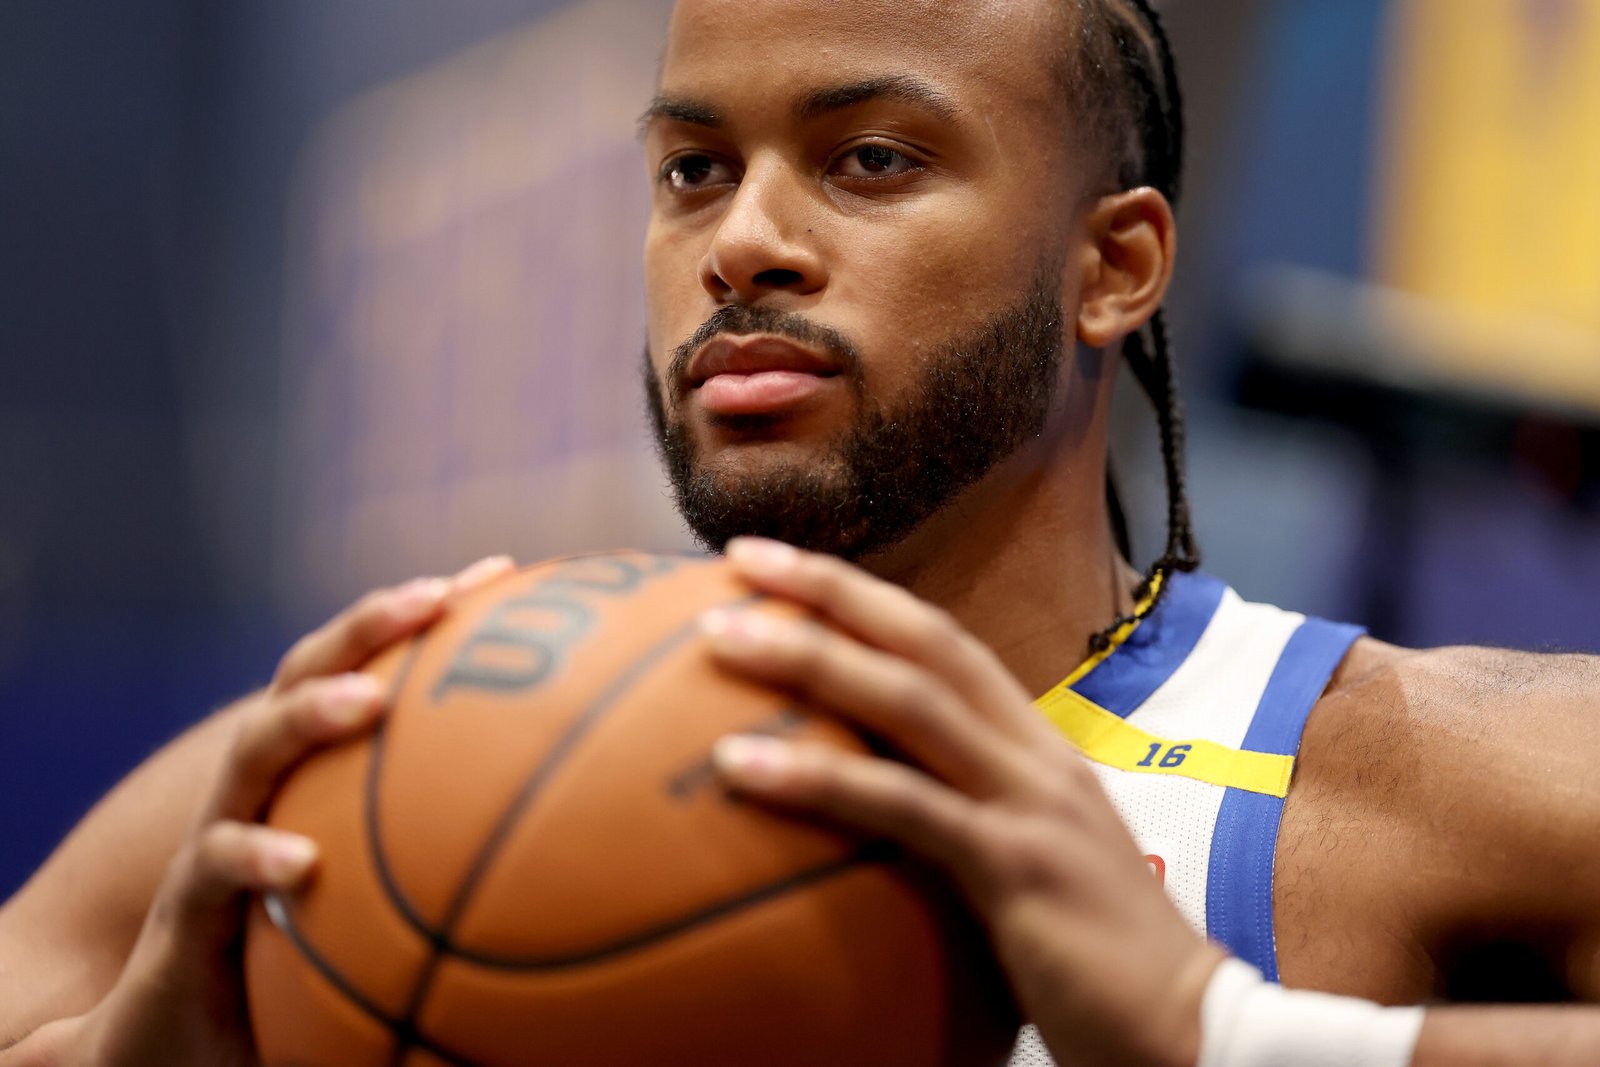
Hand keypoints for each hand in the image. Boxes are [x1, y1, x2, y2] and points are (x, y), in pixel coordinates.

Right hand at [28, 557, 513, 1066]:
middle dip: (368, 625)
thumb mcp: (386, 895)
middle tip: (435, 596)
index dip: (423, 617)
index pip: (368, 667)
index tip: (500, 572)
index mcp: (314, 771)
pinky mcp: (186, 910)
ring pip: (253, 752)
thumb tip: (577, 844)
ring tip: (368, 700)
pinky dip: (252, 856)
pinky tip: (299, 862)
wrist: (186, 1041)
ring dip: (307, 715)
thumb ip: (457, 855)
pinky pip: (213, 872)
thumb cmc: (298, 959)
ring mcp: (217, 835)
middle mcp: (265, 786)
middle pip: (305, 675)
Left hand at [704, 539, 1224, 1066]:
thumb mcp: (1028, 871)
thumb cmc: (1099, 961)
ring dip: (808, 657)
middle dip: (830, 590)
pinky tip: (737, 766)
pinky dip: (817, 776)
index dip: (866, 598)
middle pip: (925, 642)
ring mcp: (1030, 804)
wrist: (1195, 1031)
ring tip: (720, 638)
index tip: (786, 568)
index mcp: (1037, 749)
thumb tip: (864, 825)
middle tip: (738, 564)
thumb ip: (958, 830)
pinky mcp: (1016, 866)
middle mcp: (1035, 756)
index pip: (946, 644)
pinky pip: (901, 806)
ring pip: (909, 702)